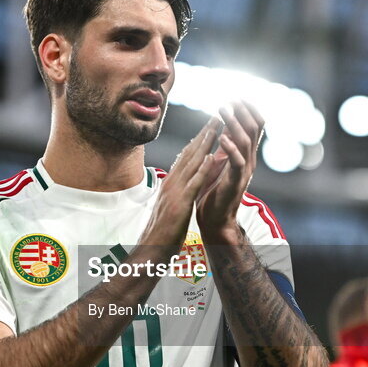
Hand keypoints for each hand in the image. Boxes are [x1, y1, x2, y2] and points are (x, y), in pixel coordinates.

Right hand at [138, 116, 222, 256]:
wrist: (151, 251)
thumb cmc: (161, 231)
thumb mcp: (170, 205)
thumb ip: (177, 191)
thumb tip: (183, 181)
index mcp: (170, 183)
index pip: (186, 157)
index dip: (199, 140)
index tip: (209, 125)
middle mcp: (171, 183)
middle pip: (189, 154)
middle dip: (204, 134)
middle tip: (216, 116)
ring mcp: (175, 192)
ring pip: (192, 163)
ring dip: (205, 143)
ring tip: (216, 127)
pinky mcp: (181, 204)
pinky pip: (194, 183)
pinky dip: (202, 169)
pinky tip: (210, 157)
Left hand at [196, 101, 263, 241]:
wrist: (216, 219)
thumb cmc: (216, 191)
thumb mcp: (223, 162)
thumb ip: (228, 145)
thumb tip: (228, 124)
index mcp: (245, 154)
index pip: (254, 126)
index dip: (248, 109)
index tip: (238, 95)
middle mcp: (248, 160)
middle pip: (253, 129)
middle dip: (242, 111)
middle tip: (231, 97)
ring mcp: (244, 171)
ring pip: (245, 142)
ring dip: (233, 124)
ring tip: (223, 110)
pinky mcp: (235, 182)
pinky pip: (236, 162)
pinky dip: (230, 148)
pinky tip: (222, 137)